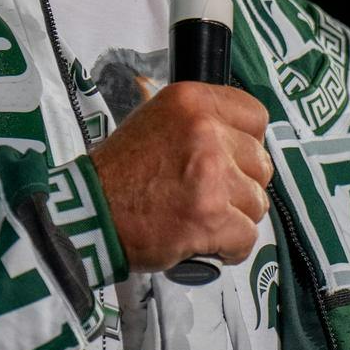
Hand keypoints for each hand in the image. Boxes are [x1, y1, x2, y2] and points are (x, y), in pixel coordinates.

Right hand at [89, 81, 272, 270]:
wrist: (89, 213)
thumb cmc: (120, 173)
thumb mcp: (156, 120)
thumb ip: (200, 123)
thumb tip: (242, 139)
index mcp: (193, 102)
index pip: (256, 116)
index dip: (247, 143)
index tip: (232, 159)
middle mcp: (205, 132)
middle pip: (261, 164)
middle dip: (241, 186)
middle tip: (209, 195)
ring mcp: (210, 176)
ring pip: (257, 203)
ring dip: (235, 218)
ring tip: (200, 219)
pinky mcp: (210, 217)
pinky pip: (247, 236)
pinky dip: (229, 248)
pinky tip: (205, 243)